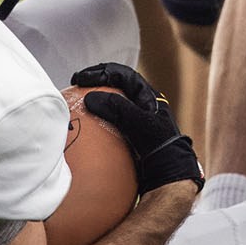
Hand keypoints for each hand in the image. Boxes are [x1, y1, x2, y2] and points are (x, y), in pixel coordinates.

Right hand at [72, 62, 202, 193]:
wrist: (169, 172)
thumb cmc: (160, 146)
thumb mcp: (140, 123)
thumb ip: (118, 108)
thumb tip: (90, 98)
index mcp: (148, 96)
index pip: (123, 75)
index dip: (101, 72)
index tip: (82, 78)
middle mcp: (141, 105)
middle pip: (115, 86)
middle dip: (96, 81)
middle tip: (77, 84)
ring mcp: (134, 121)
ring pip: (111, 104)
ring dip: (94, 101)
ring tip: (77, 102)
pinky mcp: (128, 136)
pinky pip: (108, 124)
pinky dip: (95, 123)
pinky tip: (83, 129)